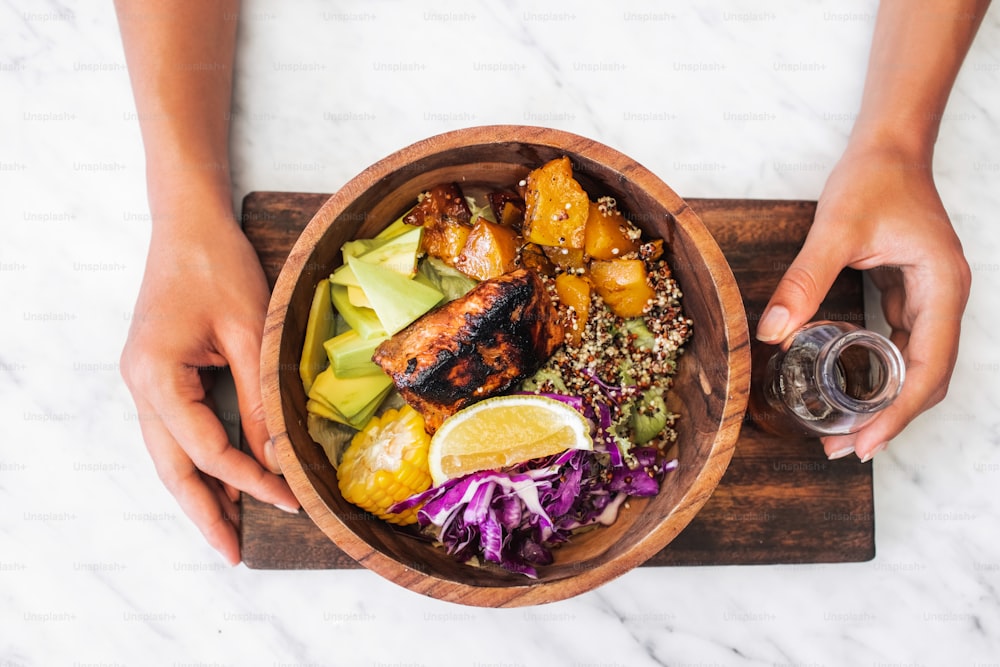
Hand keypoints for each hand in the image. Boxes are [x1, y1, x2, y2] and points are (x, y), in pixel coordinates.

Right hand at [120, 210, 299, 564]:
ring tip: (227, 530)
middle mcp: (139, 384)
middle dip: (203, 512)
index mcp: (155, 375)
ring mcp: (142, 380)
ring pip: (167, 454)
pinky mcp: (156, 373)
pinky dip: (197, 460)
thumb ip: (257, 399)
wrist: (187, 223)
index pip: (205, 448)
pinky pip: (175, 431)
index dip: (249, 479)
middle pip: (171, 466)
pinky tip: (222, 480)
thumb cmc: (218, 266)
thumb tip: (273, 456)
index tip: (288, 501)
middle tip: (232, 553)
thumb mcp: (247, 333)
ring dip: (198, 491)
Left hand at [756, 140, 970, 461]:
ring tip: (847, 434)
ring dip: (887, 403)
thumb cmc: (875, 178)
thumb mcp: (836, 229)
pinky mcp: (911, 295)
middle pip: (928, 377)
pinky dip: (881, 375)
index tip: (866, 444)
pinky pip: (902, 347)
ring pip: (918, 367)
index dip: (899, 413)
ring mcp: (931, 299)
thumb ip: (805, 280)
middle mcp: (945, 299)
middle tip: (846, 450)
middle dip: (891, 419)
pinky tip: (854, 393)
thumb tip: (773, 332)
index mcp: (942, 287)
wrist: (889, 147)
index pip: (928, 367)